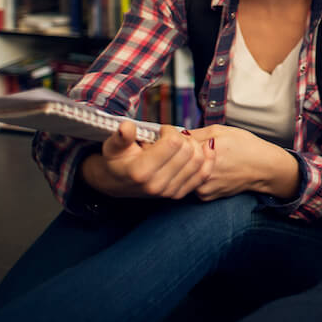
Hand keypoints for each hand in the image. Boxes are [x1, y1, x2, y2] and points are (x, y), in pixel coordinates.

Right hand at [80, 122, 214, 199]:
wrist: (117, 182)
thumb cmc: (117, 160)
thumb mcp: (113, 146)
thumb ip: (121, 136)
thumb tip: (126, 127)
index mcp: (141, 171)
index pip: (173, 143)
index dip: (170, 130)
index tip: (162, 130)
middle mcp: (157, 185)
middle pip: (188, 151)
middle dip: (183, 137)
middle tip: (173, 136)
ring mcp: (169, 191)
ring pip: (198, 161)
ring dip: (195, 146)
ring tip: (183, 142)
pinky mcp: (179, 194)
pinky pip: (203, 175)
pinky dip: (208, 159)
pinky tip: (205, 147)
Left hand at [187, 124, 298, 200]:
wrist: (264, 169)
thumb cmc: (247, 147)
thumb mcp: (222, 131)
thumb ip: (196, 132)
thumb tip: (175, 134)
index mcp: (204, 153)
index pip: (177, 146)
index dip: (181, 142)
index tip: (187, 140)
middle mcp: (201, 173)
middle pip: (179, 163)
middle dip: (184, 155)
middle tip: (200, 150)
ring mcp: (203, 187)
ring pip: (185, 175)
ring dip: (190, 168)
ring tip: (209, 160)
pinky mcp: (206, 197)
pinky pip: (192, 185)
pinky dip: (197, 178)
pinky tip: (212, 171)